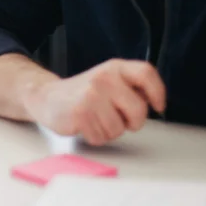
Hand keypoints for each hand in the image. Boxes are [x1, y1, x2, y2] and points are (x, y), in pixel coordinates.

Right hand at [24, 59, 165, 145]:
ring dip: (109, 130)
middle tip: (117, 118)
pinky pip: (102, 138)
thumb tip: (151, 103)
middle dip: (132, 122)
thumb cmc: (84, 94)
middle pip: (139, 110)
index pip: (145, 73)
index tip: (158, 106)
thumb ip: (130, 87)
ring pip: (119, 129)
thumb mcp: (109, 81)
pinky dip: (95, 137)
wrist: (48, 97)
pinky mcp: (81, 113)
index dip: (158, 91)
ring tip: (95, 119)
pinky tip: (85, 125)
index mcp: (114, 68)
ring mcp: (92, 95)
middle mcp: (104, 78)